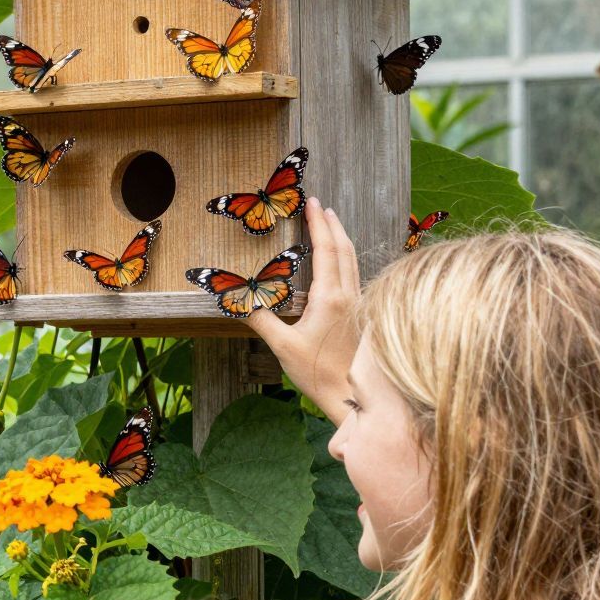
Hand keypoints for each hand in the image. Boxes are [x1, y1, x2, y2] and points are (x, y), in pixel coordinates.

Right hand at [249, 197, 360, 421]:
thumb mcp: (282, 346)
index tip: (312, 202)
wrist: (351, 396)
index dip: (318, 223)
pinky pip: (354, 274)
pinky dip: (345, 257)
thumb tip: (239, 301)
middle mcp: (349, 294)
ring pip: (353, 260)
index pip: (326, 249)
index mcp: (331, 297)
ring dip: (341, 238)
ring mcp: (358, 303)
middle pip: (344, 248)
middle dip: (333, 224)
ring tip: (331, 224)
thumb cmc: (318, 372)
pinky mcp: (360, 313)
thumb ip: (261, 320)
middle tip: (321, 206)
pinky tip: (338, 261)